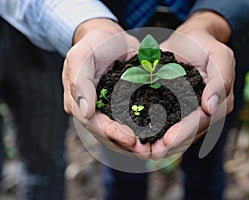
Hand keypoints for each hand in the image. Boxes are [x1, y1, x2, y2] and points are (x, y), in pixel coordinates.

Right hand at [62, 19, 150, 158]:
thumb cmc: (93, 43)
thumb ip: (79, 82)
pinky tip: (156, 134)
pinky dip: (143, 128)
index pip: (94, 124)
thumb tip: (83, 113)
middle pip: (108, 134)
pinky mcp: (125, 103)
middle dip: (126, 144)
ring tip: (153, 148)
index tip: (130, 140)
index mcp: (79, 103)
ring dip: (136, 142)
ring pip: (121, 131)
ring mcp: (110, 108)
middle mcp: (94, 110)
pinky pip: (134, 119)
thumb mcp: (82, 56)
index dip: (111, 134)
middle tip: (146, 151)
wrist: (109, 35)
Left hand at [150, 11, 235, 159]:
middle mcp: (202, 111)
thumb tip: (211, 108)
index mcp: (217, 103)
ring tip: (141, 151)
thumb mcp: (219, 56)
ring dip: (158, 143)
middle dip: (169, 145)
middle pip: (186, 133)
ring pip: (173, 131)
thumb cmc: (205, 45)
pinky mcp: (170, 106)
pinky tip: (137, 136)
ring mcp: (186, 110)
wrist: (189, 39)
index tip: (168, 140)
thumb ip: (221, 80)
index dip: (185, 132)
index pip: (201, 121)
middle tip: (151, 153)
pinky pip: (161, 120)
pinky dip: (150, 129)